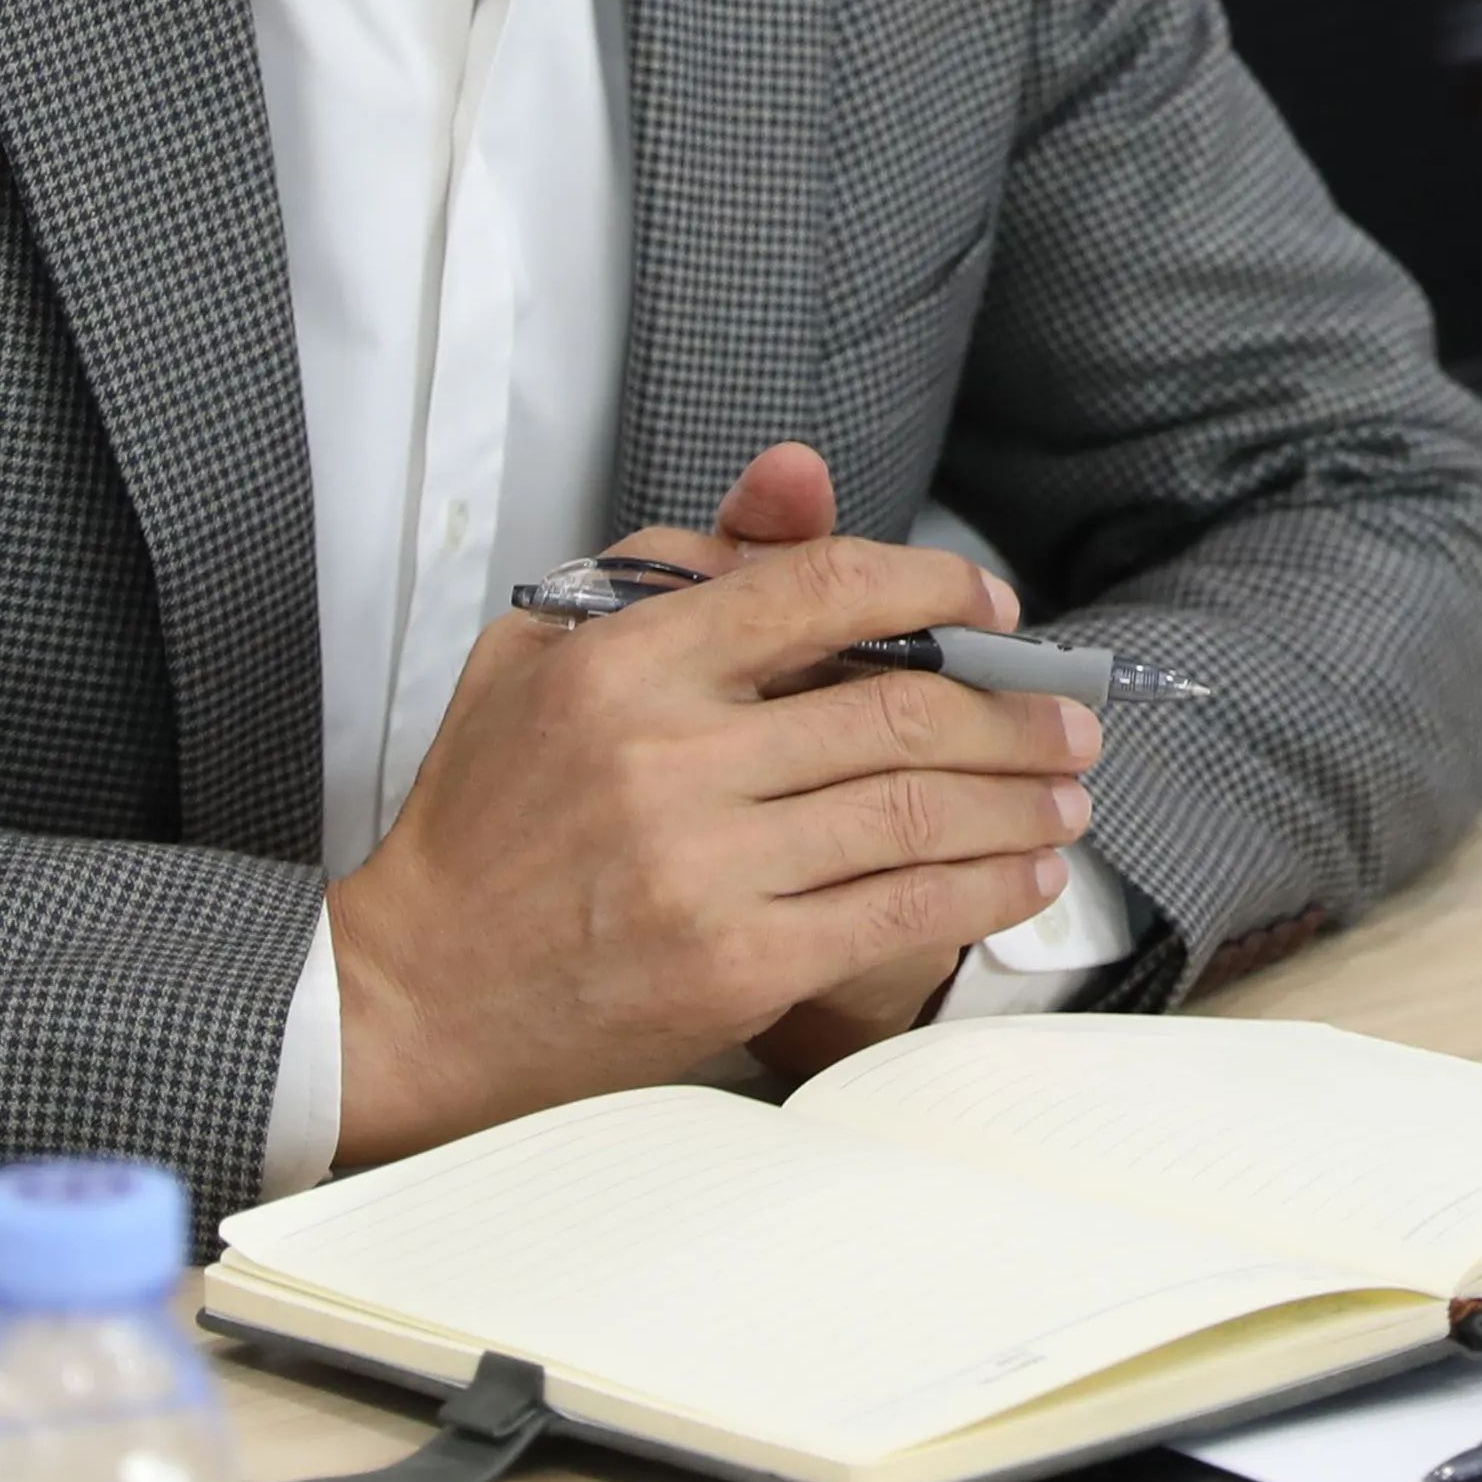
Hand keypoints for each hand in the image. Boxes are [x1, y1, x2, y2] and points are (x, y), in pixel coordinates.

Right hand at [325, 441, 1099, 1165]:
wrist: (410, 999)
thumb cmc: (484, 821)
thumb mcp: (542, 652)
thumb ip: (677, 563)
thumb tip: (800, 481)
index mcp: (623, 664)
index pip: (816, 586)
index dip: (930, 584)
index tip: (987, 603)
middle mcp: (669, 759)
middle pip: (895, 708)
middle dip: (1011, 709)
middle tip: (1070, 714)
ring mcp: (705, 869)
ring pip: (913, 812)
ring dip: (1017, 799)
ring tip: (1068, 794)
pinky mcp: (736, 967)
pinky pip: (895, 914)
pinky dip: (980, 889)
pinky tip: (1023, 874)